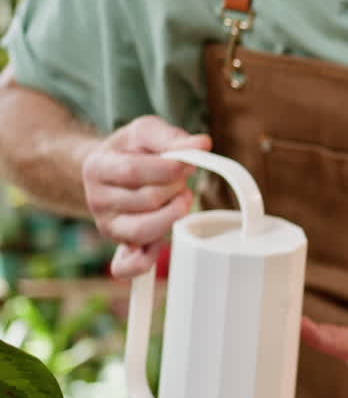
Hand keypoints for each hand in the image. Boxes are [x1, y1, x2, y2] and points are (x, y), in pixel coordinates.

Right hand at [81, 115, 210, 277]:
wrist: (111, 170)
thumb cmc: (133, 150)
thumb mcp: (146, 132)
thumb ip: (171, 137)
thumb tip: (202, 144)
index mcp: (96, 167)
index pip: (134, 171)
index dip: (168, 168)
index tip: (187, 163)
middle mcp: (96, 200)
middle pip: (145, 200)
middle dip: (174, 189)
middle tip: (182, 180)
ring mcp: (107, 225)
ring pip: (144, 230)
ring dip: (172, 215)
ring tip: (181, 199)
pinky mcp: (120, 244)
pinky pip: (126, 265)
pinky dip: (143, 263)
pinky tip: (158, 249)